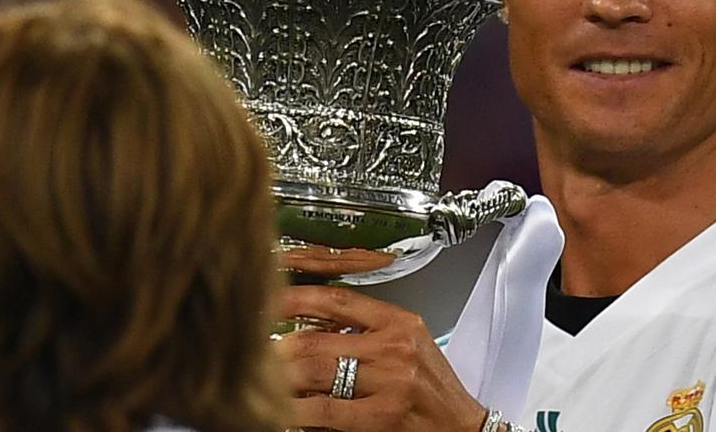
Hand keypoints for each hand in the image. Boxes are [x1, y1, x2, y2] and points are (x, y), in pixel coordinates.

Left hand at [275, 285, 488, 431]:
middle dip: (276, 347)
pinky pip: (323, 409)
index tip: (265, 299)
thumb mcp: (408, 346)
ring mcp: (389, 382)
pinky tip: (283, 409)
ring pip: (313, 372)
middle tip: (253, 350)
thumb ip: (365, 333)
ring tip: (261, 379)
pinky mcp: (382, 416)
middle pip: (316, 337)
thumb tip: (307, 327)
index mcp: (399, 322)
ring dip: (280, 378)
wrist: (463, 429)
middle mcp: (394, 347)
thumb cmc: (434, 391)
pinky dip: (296, 409)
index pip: (336, 299)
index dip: (294, 297)